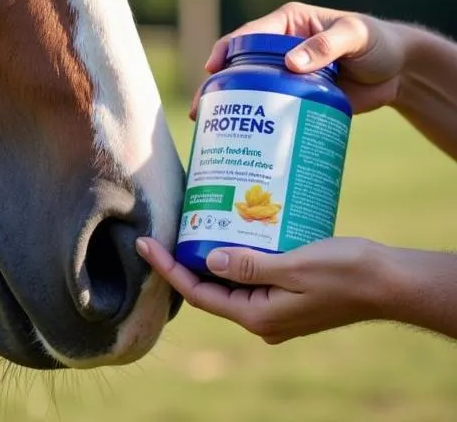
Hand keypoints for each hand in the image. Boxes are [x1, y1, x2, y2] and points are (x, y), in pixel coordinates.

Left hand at [136, 236, 387, 342]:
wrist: (389, 282)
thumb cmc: (347, 273)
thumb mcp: (295, 265)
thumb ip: (251, 265)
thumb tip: (209, 260)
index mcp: (258, 317)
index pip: (198, 293)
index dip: (167, 267)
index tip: (144, 243)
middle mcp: (262, 317)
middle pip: (209, 286)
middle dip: (185, 256)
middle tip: (165, 222)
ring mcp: (275, 306)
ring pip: (229, 277)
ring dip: (209, 249)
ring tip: (192, 217)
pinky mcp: (287, 291)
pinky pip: (250, 272)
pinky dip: (236, 249)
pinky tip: (230, 223)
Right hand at [194, 2, 408, 116]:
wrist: (403, 73)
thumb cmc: (378, 42)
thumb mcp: (354, 36)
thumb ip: (326, 46)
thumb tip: (291, 63)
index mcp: (287, 24)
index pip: (248, 36)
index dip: (225, 51)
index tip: (211, 70)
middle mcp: (280, 49)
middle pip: (241, 67)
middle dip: (217, 87)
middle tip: (200, 110)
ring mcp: (288, 77)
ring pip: (253, 92)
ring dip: (232, 109)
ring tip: (211, 129)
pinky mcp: (299, 101)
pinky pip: (274, 111)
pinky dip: (258, 125)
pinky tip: (244, 142)